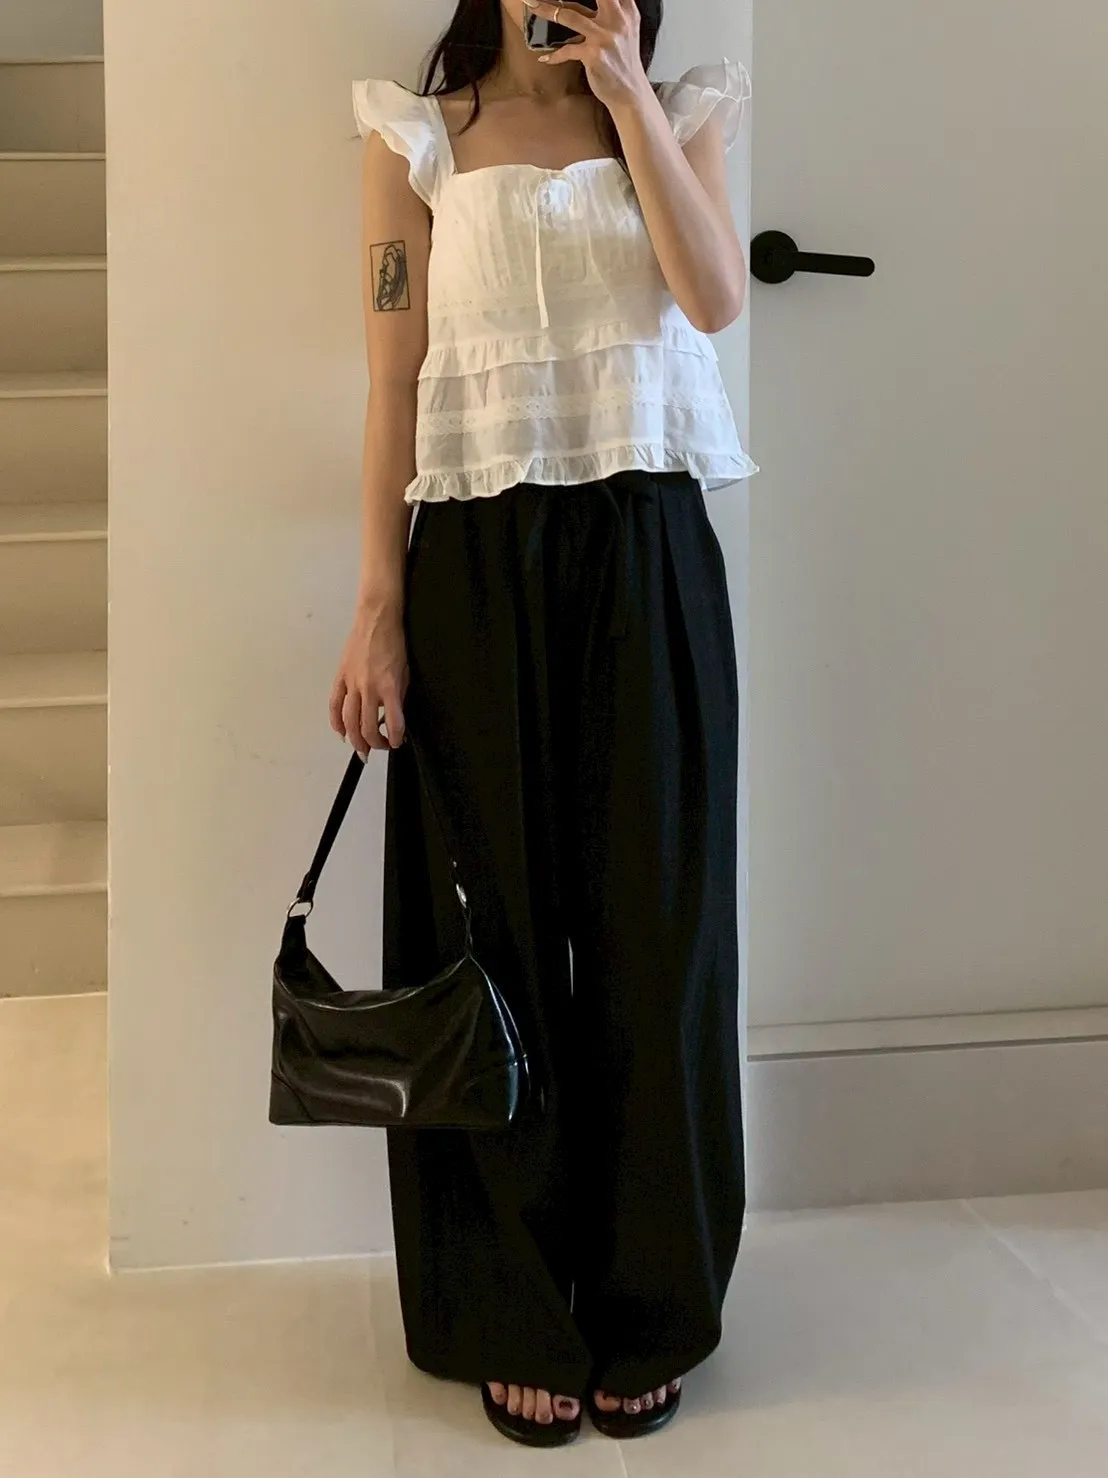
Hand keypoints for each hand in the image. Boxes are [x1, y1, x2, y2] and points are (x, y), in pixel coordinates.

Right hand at [329, 601, 407, 757]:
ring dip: (355, 740)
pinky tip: (341, 732)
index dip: (396, 738)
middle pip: (367, 727)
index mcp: (389, 687)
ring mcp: (352, 683)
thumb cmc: (393, 643)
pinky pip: (335, 705)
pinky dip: (336, 722)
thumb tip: (394, 715)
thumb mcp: (405, 672)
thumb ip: (398, 696)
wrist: (376, 620)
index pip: (393, 723)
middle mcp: (369, 688)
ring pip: (349, 721)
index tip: (398, 742)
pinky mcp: (341, 677)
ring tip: (361, 749)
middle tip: (381, 748)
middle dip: (375, 744)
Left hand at [531, 0, 649, 109]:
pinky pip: (567, 50)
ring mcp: (604, 36)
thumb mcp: (625, 30)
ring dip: (546, 10)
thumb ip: (612, 11)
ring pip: (569, 15)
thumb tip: (583, 5)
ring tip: (530, 4)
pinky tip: (545, 58)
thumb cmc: (622, 60)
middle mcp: (617, 18)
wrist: (630, 92)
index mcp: (626, 9)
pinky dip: (554, 55)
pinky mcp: (594, 54)